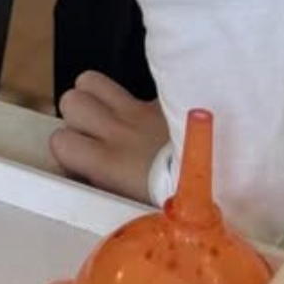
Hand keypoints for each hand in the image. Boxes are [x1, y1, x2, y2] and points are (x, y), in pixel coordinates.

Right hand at [48, 72, 167, 203]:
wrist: (222, 178)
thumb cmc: (176, 200)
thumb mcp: (132, 202)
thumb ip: (106, 184)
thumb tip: (89, 177)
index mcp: (109, 163)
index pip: (60, 140)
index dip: (66, 150)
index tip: (79, 163)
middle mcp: (118, 131)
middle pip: (71, 101)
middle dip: (77, 115)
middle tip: (93, 135)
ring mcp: (139, 111)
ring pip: (91, 81)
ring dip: (94, 96)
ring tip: (107, 116)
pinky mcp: (162, 101)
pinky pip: (132, 89)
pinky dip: (131, 101)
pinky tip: (144, 118)